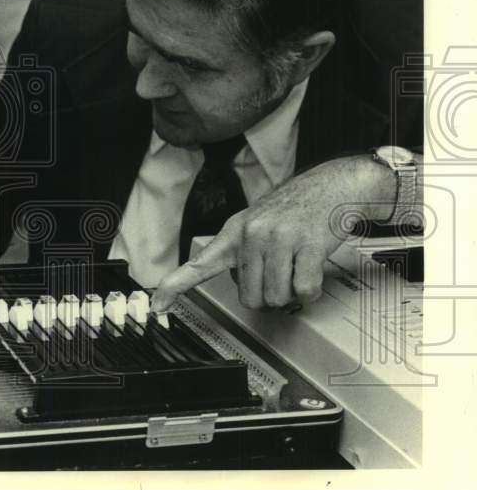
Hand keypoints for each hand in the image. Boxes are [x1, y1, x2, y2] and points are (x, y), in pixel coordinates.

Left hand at [150, 155, 394, 312]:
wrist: (333, 184)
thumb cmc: (295, 209)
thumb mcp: (257, 223)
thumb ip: (242, 253)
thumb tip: (242, 286)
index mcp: (234, 231)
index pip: (199, 264)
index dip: (174, 286)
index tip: (157, 305)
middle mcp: (252, 234)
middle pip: (249, 297)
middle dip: (267, 295)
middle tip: (280, 273)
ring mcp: (280, 239)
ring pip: (276, 297)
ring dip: (291, 292)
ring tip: (297, 265)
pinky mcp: (309, 246)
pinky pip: (303, 290)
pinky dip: (311, 290)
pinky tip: (312, 269)